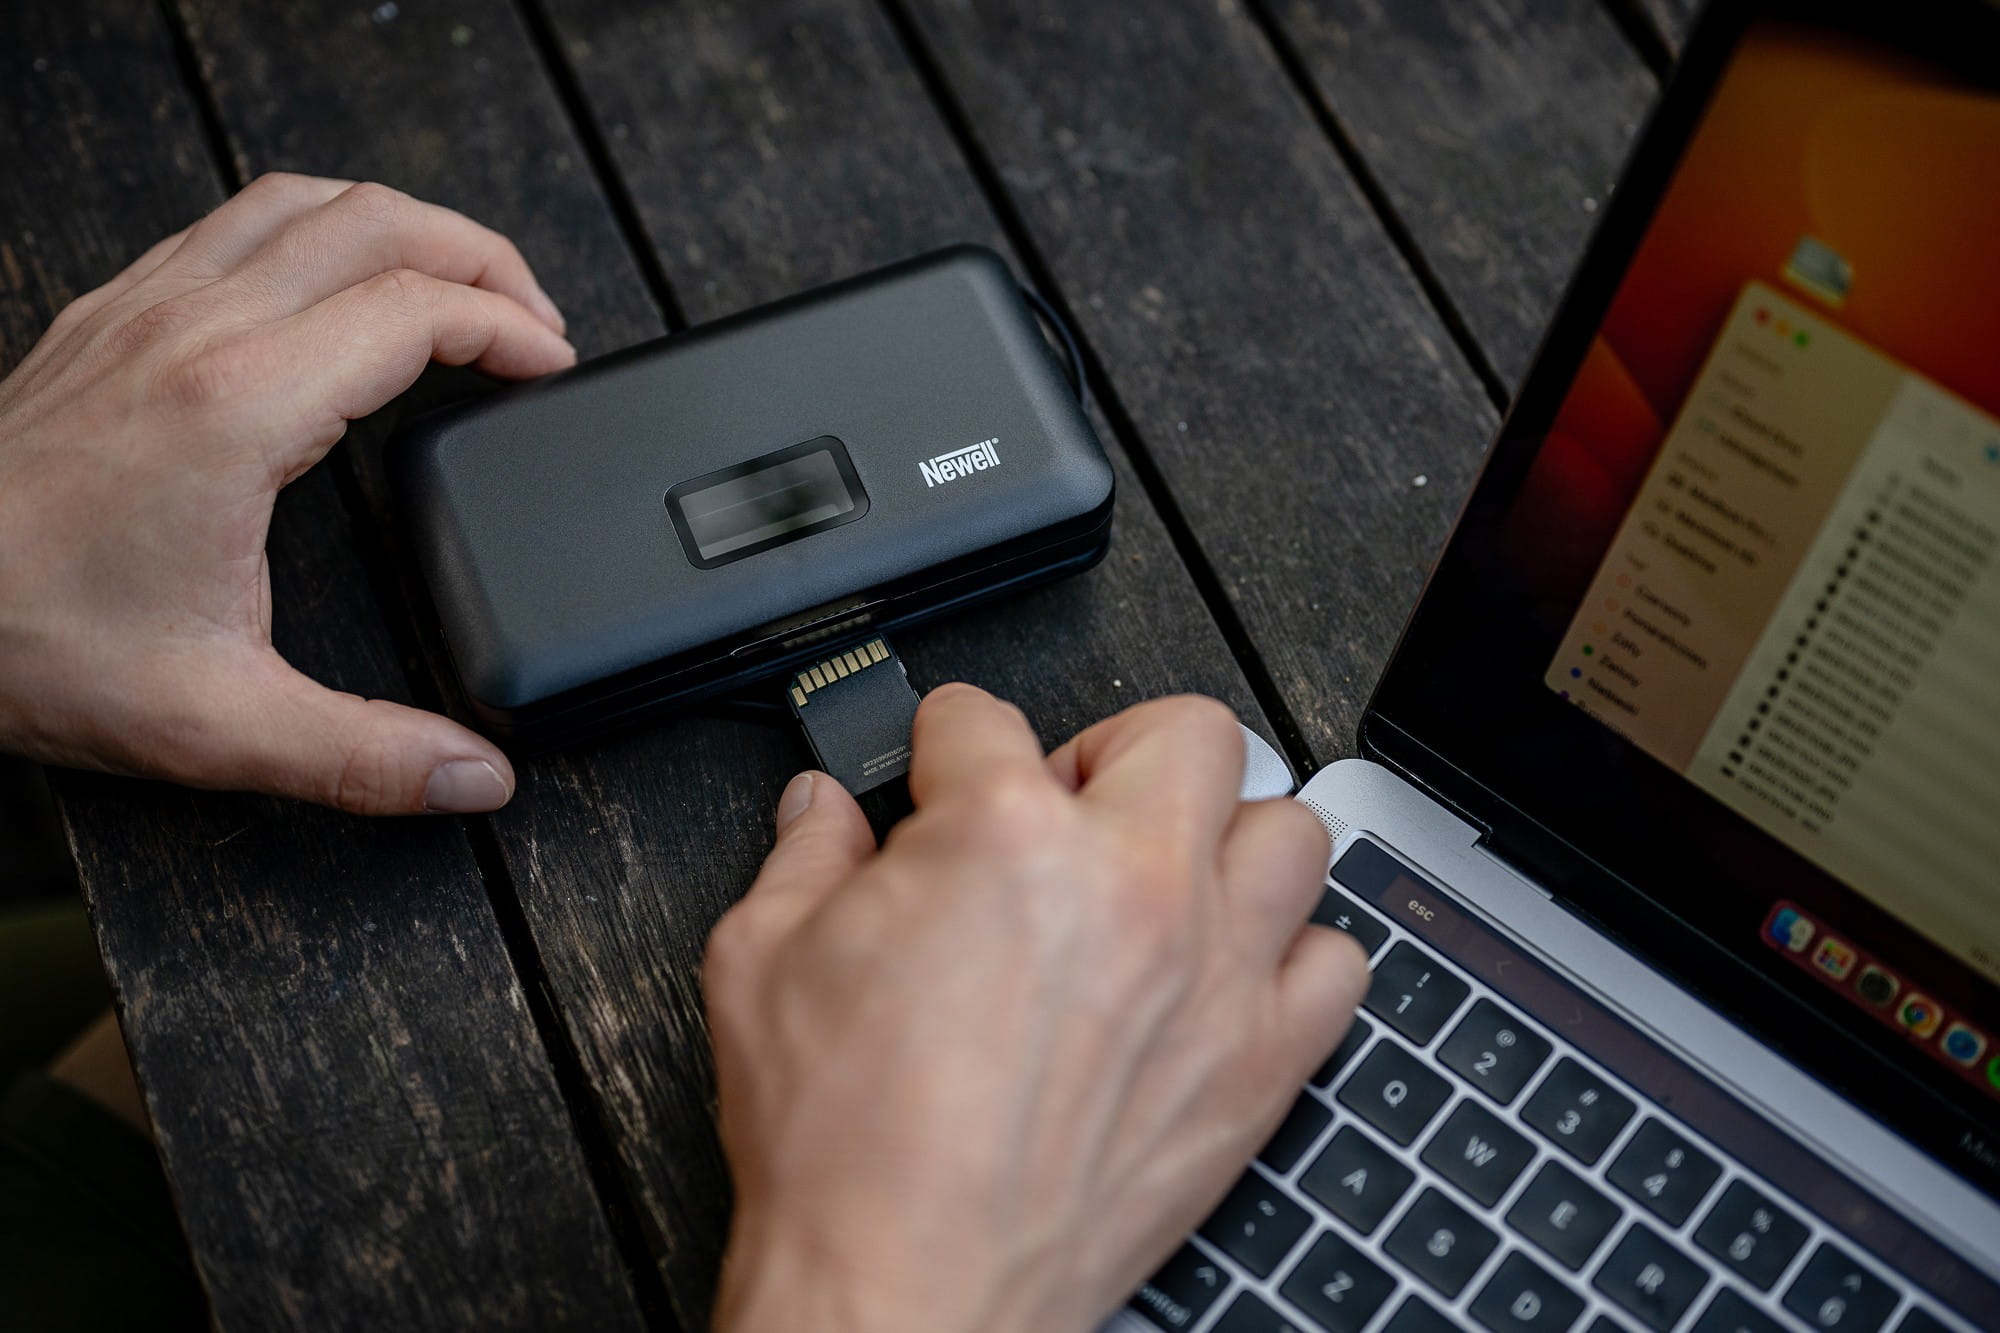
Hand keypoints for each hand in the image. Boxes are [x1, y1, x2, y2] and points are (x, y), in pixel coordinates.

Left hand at [0, 173, 574, 812]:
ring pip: (301, 201)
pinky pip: (233, 223)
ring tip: (458, 278)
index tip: (554, 367)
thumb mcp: (216, 725)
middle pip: (375, 222)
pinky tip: (333, 285)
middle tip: (535, 318)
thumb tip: (478, 779)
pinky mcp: (107, 316)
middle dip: (480, 254)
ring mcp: (142, 309)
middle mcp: (192, 329)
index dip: (508, 329)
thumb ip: (366, 756)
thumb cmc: (29, 643)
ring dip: (401, 225)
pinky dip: (317, 231)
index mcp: (238, 406)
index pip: (415, 310)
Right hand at [703, 686, 1369, 1332]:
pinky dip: (1293, 953)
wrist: (906, 1290)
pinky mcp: (1258, 1062)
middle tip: (1066, 805)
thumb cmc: (846, 1149)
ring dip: (1225, 835)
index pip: (983, 718)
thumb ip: (801, 858)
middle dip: (1113, 748)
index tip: (942, 768)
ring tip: (1165, 873)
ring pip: (1289, 826)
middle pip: (1183, 730)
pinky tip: (1226, 972)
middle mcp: (1131, 884)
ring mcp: (1211, 971)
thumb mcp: (763, 964)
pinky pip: (1336, 962)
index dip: (945, 741)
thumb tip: (820, 813)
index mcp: (1004, 836)